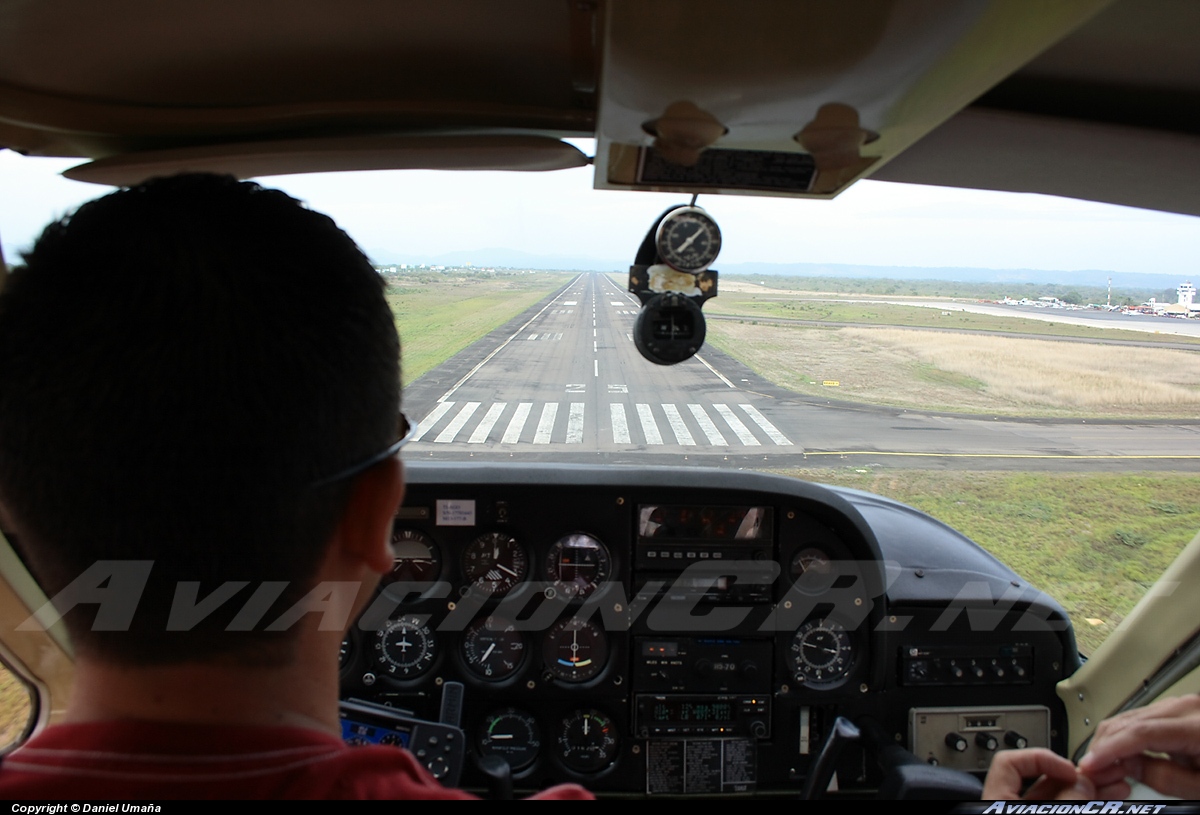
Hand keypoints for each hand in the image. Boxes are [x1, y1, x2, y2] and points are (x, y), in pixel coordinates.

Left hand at [982, 748, 1094, 799]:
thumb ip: (1063, 799)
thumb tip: (1081, 782)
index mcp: (996, 801)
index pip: (1008, 762)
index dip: (1041, 759)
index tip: (1067, 768)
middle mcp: (1006, 806)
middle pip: (1036, 781)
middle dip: (1068, 777)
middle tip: (1091, 779)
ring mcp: (1023, 814)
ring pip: (1052, 797)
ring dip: (1079, 791)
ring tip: (1103, 789)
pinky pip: (1059, 809)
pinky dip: (1078, 804)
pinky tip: (1099, 801)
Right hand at [1079, 694, 1199, 798]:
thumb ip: (1162, 777)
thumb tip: (1126, 766)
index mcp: (1195, 724)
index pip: (1139, 733)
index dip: (1110, 750)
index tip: (1090, 765)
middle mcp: (1185, 707)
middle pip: (1128, 721)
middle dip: (1104, 746)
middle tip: (1091, 771)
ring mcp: (1181, 705)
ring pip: (1130, 718)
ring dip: (1111, 741)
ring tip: (1103, 766)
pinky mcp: (1177, 711)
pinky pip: (1141, 719)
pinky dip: (1125, 737)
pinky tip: (1119, 754)